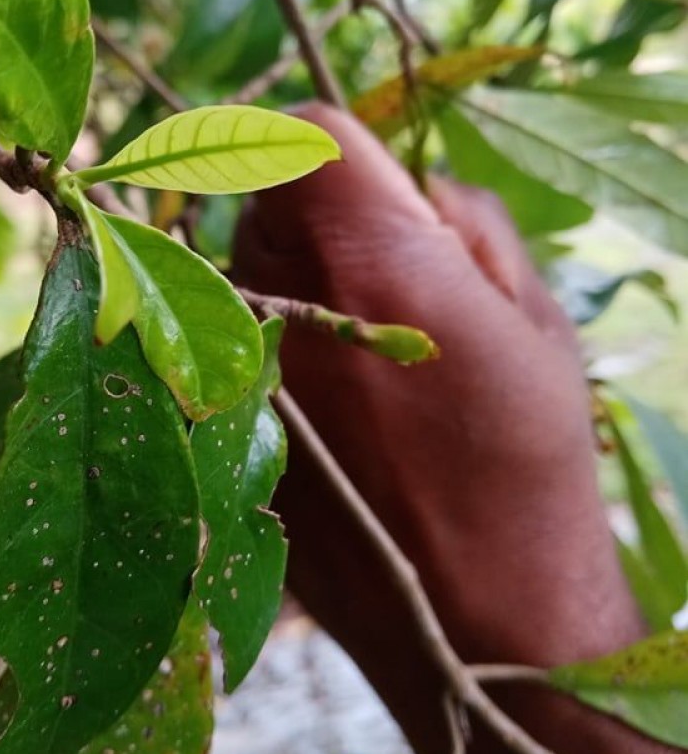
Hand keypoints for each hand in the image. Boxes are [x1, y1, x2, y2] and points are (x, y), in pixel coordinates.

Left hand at [235, 105, 687, 753]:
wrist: (480, 621)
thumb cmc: (530, 464)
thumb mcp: (535, 323)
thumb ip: (468, 224)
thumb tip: (413, 188)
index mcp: (374, 260)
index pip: (304, 132)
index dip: (341, 145)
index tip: (369, 183)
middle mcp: (283, 306)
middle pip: (262, 200)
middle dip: (313, 216)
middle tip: (377, 281)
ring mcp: (239, 373)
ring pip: (233, 274)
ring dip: (283, 284)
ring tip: (356, 358)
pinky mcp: (218, 430)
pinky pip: (219, 350)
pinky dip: (260, 351)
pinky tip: (326, 412)